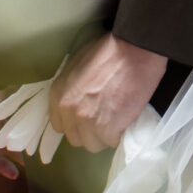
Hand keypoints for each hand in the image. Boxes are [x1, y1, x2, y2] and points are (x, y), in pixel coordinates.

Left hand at [47, 35, 168, 155]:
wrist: (134, 48)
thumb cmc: (110, 50)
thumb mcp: (78, 63)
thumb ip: (70, 87)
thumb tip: (76, 100)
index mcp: (58, 95)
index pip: (60, 125)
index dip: (75, 122)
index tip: (89, 116)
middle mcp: (68, 111)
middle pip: (76, 138)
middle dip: (90, 131)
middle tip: (106, 118)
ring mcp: (88, 121)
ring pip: (93, 144)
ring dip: (105, 135)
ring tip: (118, 120)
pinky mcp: (108, 128)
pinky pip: (112, 141)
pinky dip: (120, 133)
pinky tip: (127, 119)